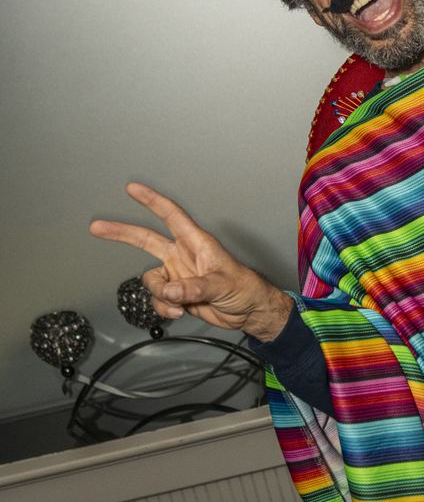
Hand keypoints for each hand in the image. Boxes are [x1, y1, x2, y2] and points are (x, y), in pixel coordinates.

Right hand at [89, 183, 292, 340]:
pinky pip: (158, 299)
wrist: (248, 311)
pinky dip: (164, 308)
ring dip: (160, 294)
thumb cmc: (244, 288)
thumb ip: (194, 287)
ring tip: (180, 304)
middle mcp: (182, 255)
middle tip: (97, 227)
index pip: (171, 216)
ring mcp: (177, 274)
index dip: (152, 201)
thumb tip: (170, 290)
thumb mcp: (222, 285)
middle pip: (146, 239)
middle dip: (121, 233)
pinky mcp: (176, 294)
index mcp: (196, 243)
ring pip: (151, 280)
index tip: (132, 188)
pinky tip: (180, 312)